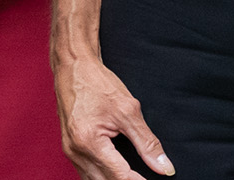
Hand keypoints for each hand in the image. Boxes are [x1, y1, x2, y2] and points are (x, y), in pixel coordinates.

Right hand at [57, 52, 173, 177]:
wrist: (73, 66)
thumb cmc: (98, 83)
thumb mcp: (129, 110)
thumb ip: (147, 143)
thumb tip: (164, 167)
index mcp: (90, 142)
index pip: (120, 177)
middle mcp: (76, 152)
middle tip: (147, 178)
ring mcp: (70, 152)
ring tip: (135, 176)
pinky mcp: (69, 149)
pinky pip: (86, 173)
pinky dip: (103, 176)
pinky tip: (116, 172)